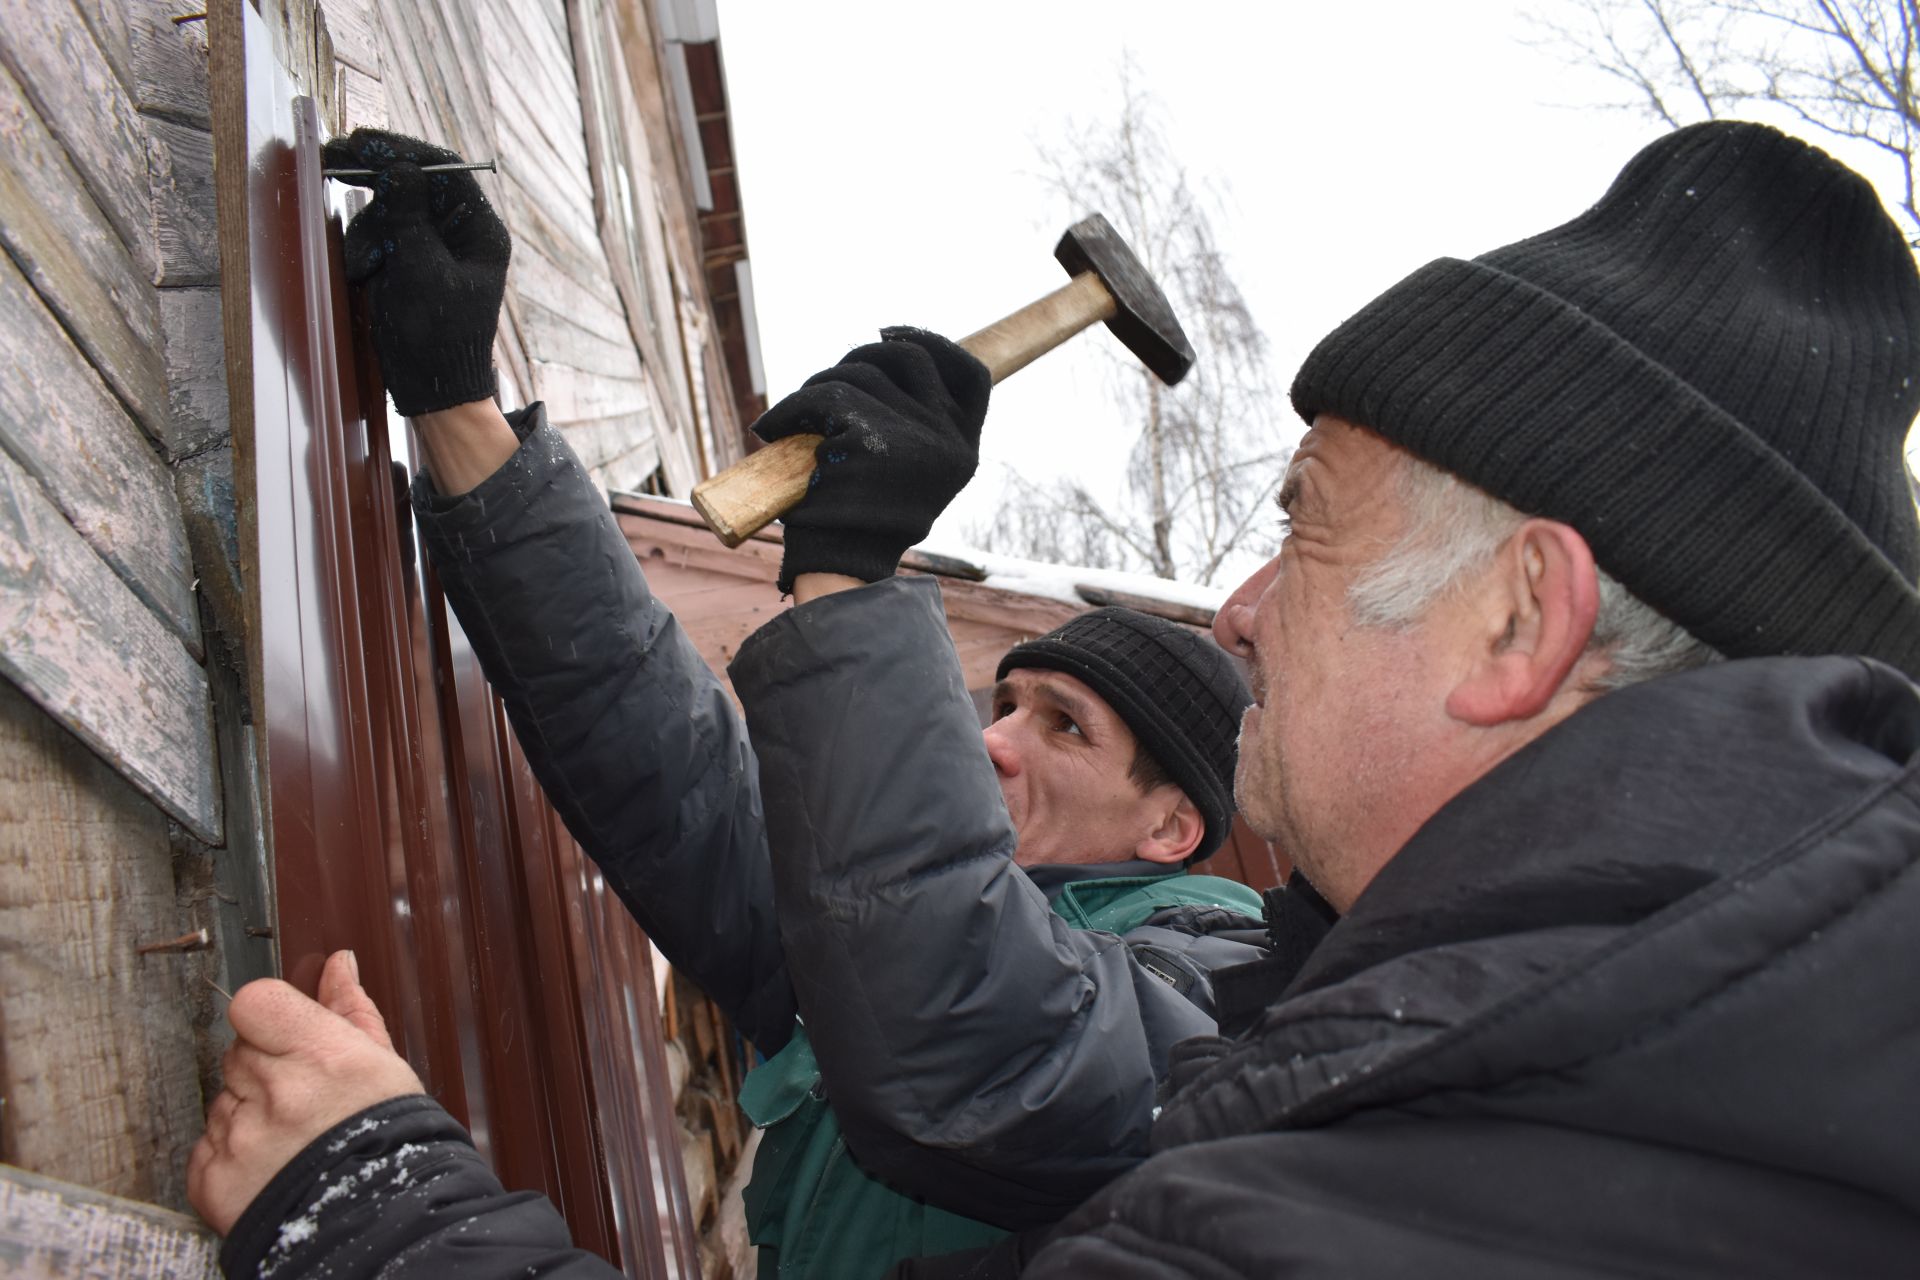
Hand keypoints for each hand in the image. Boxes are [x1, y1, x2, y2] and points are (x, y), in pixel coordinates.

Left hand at [188, 950, 424, 1235]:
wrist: (378, 1219)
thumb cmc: (387, 1139)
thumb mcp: (380, 1064)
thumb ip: (349, 1008)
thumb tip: (338, 964)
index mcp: (319, 1055)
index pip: (253, 1002)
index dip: (267, 1016)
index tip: (283, 1034)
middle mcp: (276, 1094)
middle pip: (238, 1053)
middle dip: (264, 1068)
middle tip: (303, 1098)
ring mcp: (239, 1139)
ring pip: (222, 1099)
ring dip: (247, 1112)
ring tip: (291, 1137)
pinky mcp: (214, 1180)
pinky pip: (204, 1146)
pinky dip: (229, 1153)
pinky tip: (269, 1162)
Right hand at [322, 129, 510, 416]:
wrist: (431, 389)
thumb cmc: (436, 336)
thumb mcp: (419, 271)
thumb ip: (408, 216)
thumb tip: (400, 167)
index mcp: (480, 230)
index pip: (442, 168)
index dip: (400, 149)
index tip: (359, 142)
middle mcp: (460, 231)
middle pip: (413, 182)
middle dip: (373, 179)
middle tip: (333, 159)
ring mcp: (433, 245)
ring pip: (390, 209)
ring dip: (369, 232)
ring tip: (366, 269)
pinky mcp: (409, 262)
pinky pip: (381, 236)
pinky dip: (367, 250)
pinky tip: (364, 275)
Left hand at [752, 327, 988, 593]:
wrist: (841, 567)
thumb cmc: (864, 523)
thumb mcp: (912, 476)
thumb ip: (915, 428)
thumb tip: (890, 360)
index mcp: (964, 450)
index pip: (970, 375)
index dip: (933, 343)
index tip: (894, 335)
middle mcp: (947, 439)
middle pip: (908, 358)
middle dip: (861, 357)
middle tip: (828, 382)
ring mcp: (911, 435)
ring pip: (859, 373)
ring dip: (818, 386)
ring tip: (796, 418)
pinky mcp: (867, 436)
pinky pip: (820, 398)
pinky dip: (789, 409)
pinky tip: (772, 429)